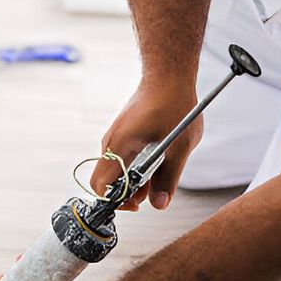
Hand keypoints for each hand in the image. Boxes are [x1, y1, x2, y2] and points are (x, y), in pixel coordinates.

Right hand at [90, 84, 201, 210]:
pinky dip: (135, 167)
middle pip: (107, 181)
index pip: (101, 186)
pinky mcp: (122, 134)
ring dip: (134, 180)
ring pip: (116, 170)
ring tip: (158, 175)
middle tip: (152, 191)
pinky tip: (156, 161)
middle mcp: (110, 143)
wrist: (168, 75)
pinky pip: (121, 158)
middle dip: (127, 193)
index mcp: (119, 146)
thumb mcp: (179, 148)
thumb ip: (168, 179)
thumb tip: (159, 205)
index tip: (137, 205)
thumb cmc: (174, 105)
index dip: (116, 202)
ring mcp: (114, 137)